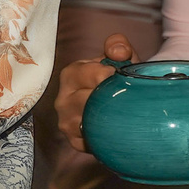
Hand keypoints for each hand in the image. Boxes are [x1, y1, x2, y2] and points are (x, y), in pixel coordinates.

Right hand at [56, 34, 134, 151]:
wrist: (119, 102)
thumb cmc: (116, 78)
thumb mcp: (120, 58)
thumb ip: (118, 46)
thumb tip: (118, 52)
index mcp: (71, 74)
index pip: (86, 74)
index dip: (108, 75)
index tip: (120, 77)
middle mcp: (63, 99)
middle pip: (85, 101)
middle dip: (109, 98)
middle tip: (125, 97)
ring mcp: (67, 122)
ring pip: (85, 123)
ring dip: (107, 118)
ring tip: (121, 112)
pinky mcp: (75, 141)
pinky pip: (88, 142)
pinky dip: (103, 136)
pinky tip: (114, 128)